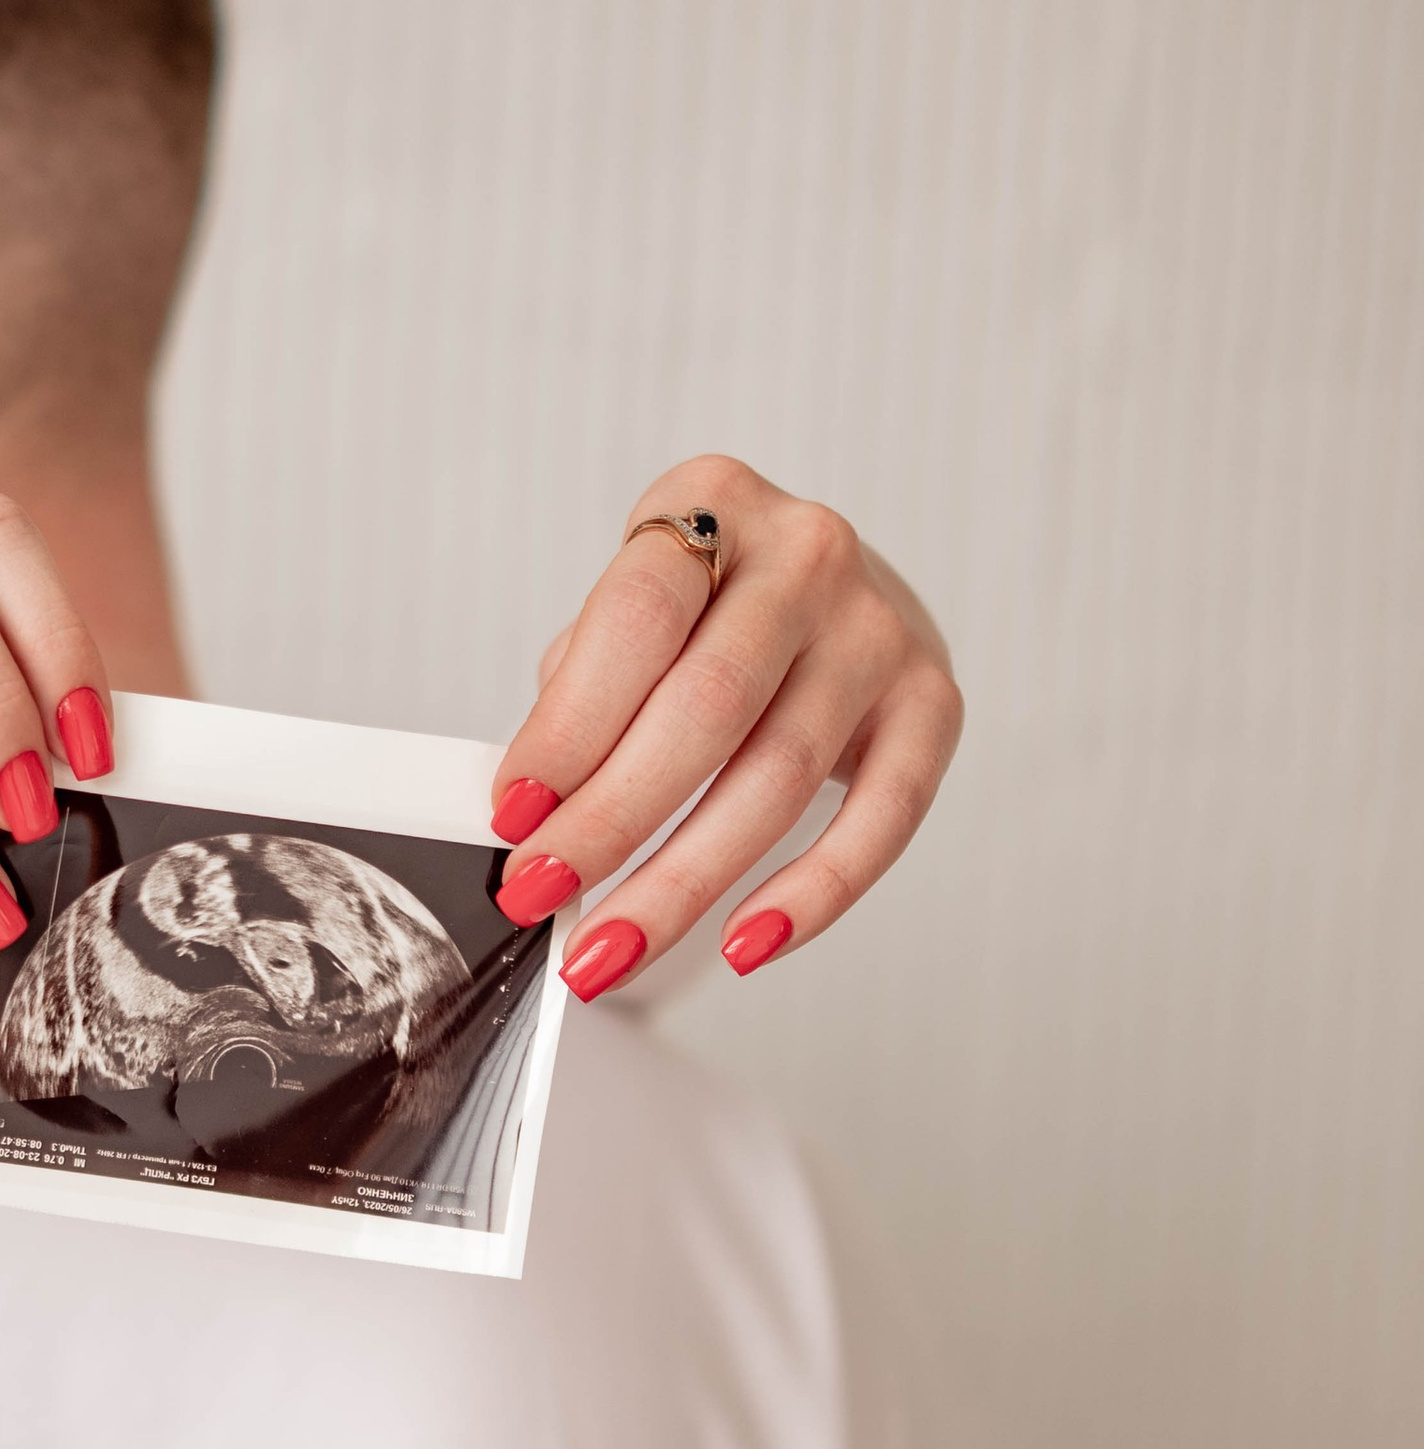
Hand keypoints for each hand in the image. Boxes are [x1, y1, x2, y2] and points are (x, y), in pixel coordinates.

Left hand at [486, 457, 961, 996]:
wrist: (837, 591)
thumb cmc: (708, 609)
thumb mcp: (634, 611)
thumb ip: (582, 691)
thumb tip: (533, 813)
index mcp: (712, 502)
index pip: (636, 619)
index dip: (570, 726)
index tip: (515, 815)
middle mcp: (807, 554)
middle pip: (708, 705)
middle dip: (612, 818)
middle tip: (543, 893)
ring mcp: (880, 628)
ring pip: (781, 775)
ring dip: (685, 880)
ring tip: (612, 945)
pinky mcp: (934, 704)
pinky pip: (882, 818)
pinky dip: (812, 893)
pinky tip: (743, 942)